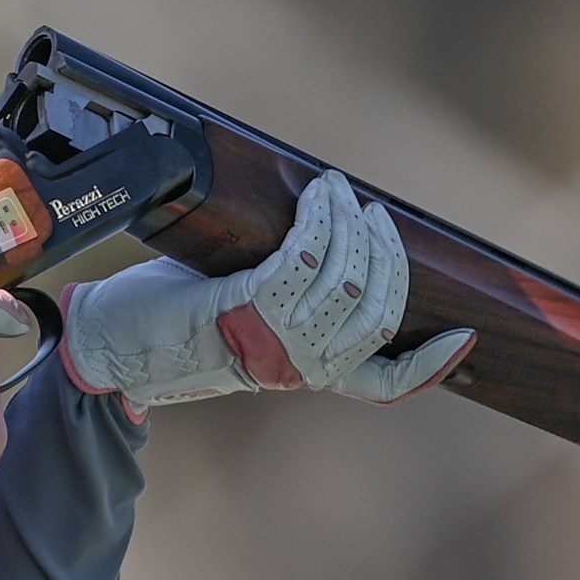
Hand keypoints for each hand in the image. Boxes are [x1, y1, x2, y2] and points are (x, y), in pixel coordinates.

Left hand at [61, 170, 473, 414]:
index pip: (384, 386)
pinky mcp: (251, 307)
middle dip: (386, 254)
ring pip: (347, 277)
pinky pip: (307, 256)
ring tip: (340, 193)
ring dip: (351, 224)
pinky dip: (320, 218)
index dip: (430, 366)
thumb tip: (329, 246)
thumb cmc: (173, 325)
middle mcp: (299, 367)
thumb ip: (290, 301)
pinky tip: (319, 195)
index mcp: (304, 375)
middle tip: (370, 213)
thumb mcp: (245, 318)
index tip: (465, 339)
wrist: (113, 343)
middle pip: (378, 309)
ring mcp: (278, 341)